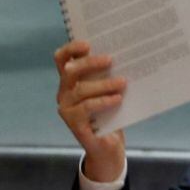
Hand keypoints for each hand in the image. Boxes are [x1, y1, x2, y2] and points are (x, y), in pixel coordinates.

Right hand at [54, 40, 126, 181]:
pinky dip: (103, 101)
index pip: (62, 59)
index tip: (88, 43)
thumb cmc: (110, 114)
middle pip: (70, 71)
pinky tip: (117, 99)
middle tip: (111, 59)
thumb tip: (127, 56)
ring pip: (80, 90)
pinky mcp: (74, 124)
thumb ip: (110, 76)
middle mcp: (64, 93)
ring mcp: (66, 109)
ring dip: (103, 84)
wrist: (109, 146)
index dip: (71, 49)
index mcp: (71, 81)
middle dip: (90, 63)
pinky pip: (86, 108)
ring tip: (123, 82)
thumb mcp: (110, 91)